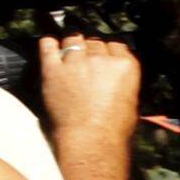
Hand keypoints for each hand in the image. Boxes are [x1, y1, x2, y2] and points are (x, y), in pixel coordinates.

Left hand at [37, 30, 144, 158]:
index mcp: (125, 66)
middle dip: (90, 49)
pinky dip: (49, 43)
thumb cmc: (113, 128)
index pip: (116, 44)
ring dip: (71, 45)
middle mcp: (101, 59)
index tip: (103, 55)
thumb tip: (114, 78)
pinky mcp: (53, 69)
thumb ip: (121, 81)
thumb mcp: (131, 100)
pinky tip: (50, 45)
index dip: (108, 50)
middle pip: (94, 41)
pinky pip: (48, 46)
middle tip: (85, 60)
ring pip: (72, 39)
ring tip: (68, 52)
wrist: (91, 139)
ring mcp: (76, 62)